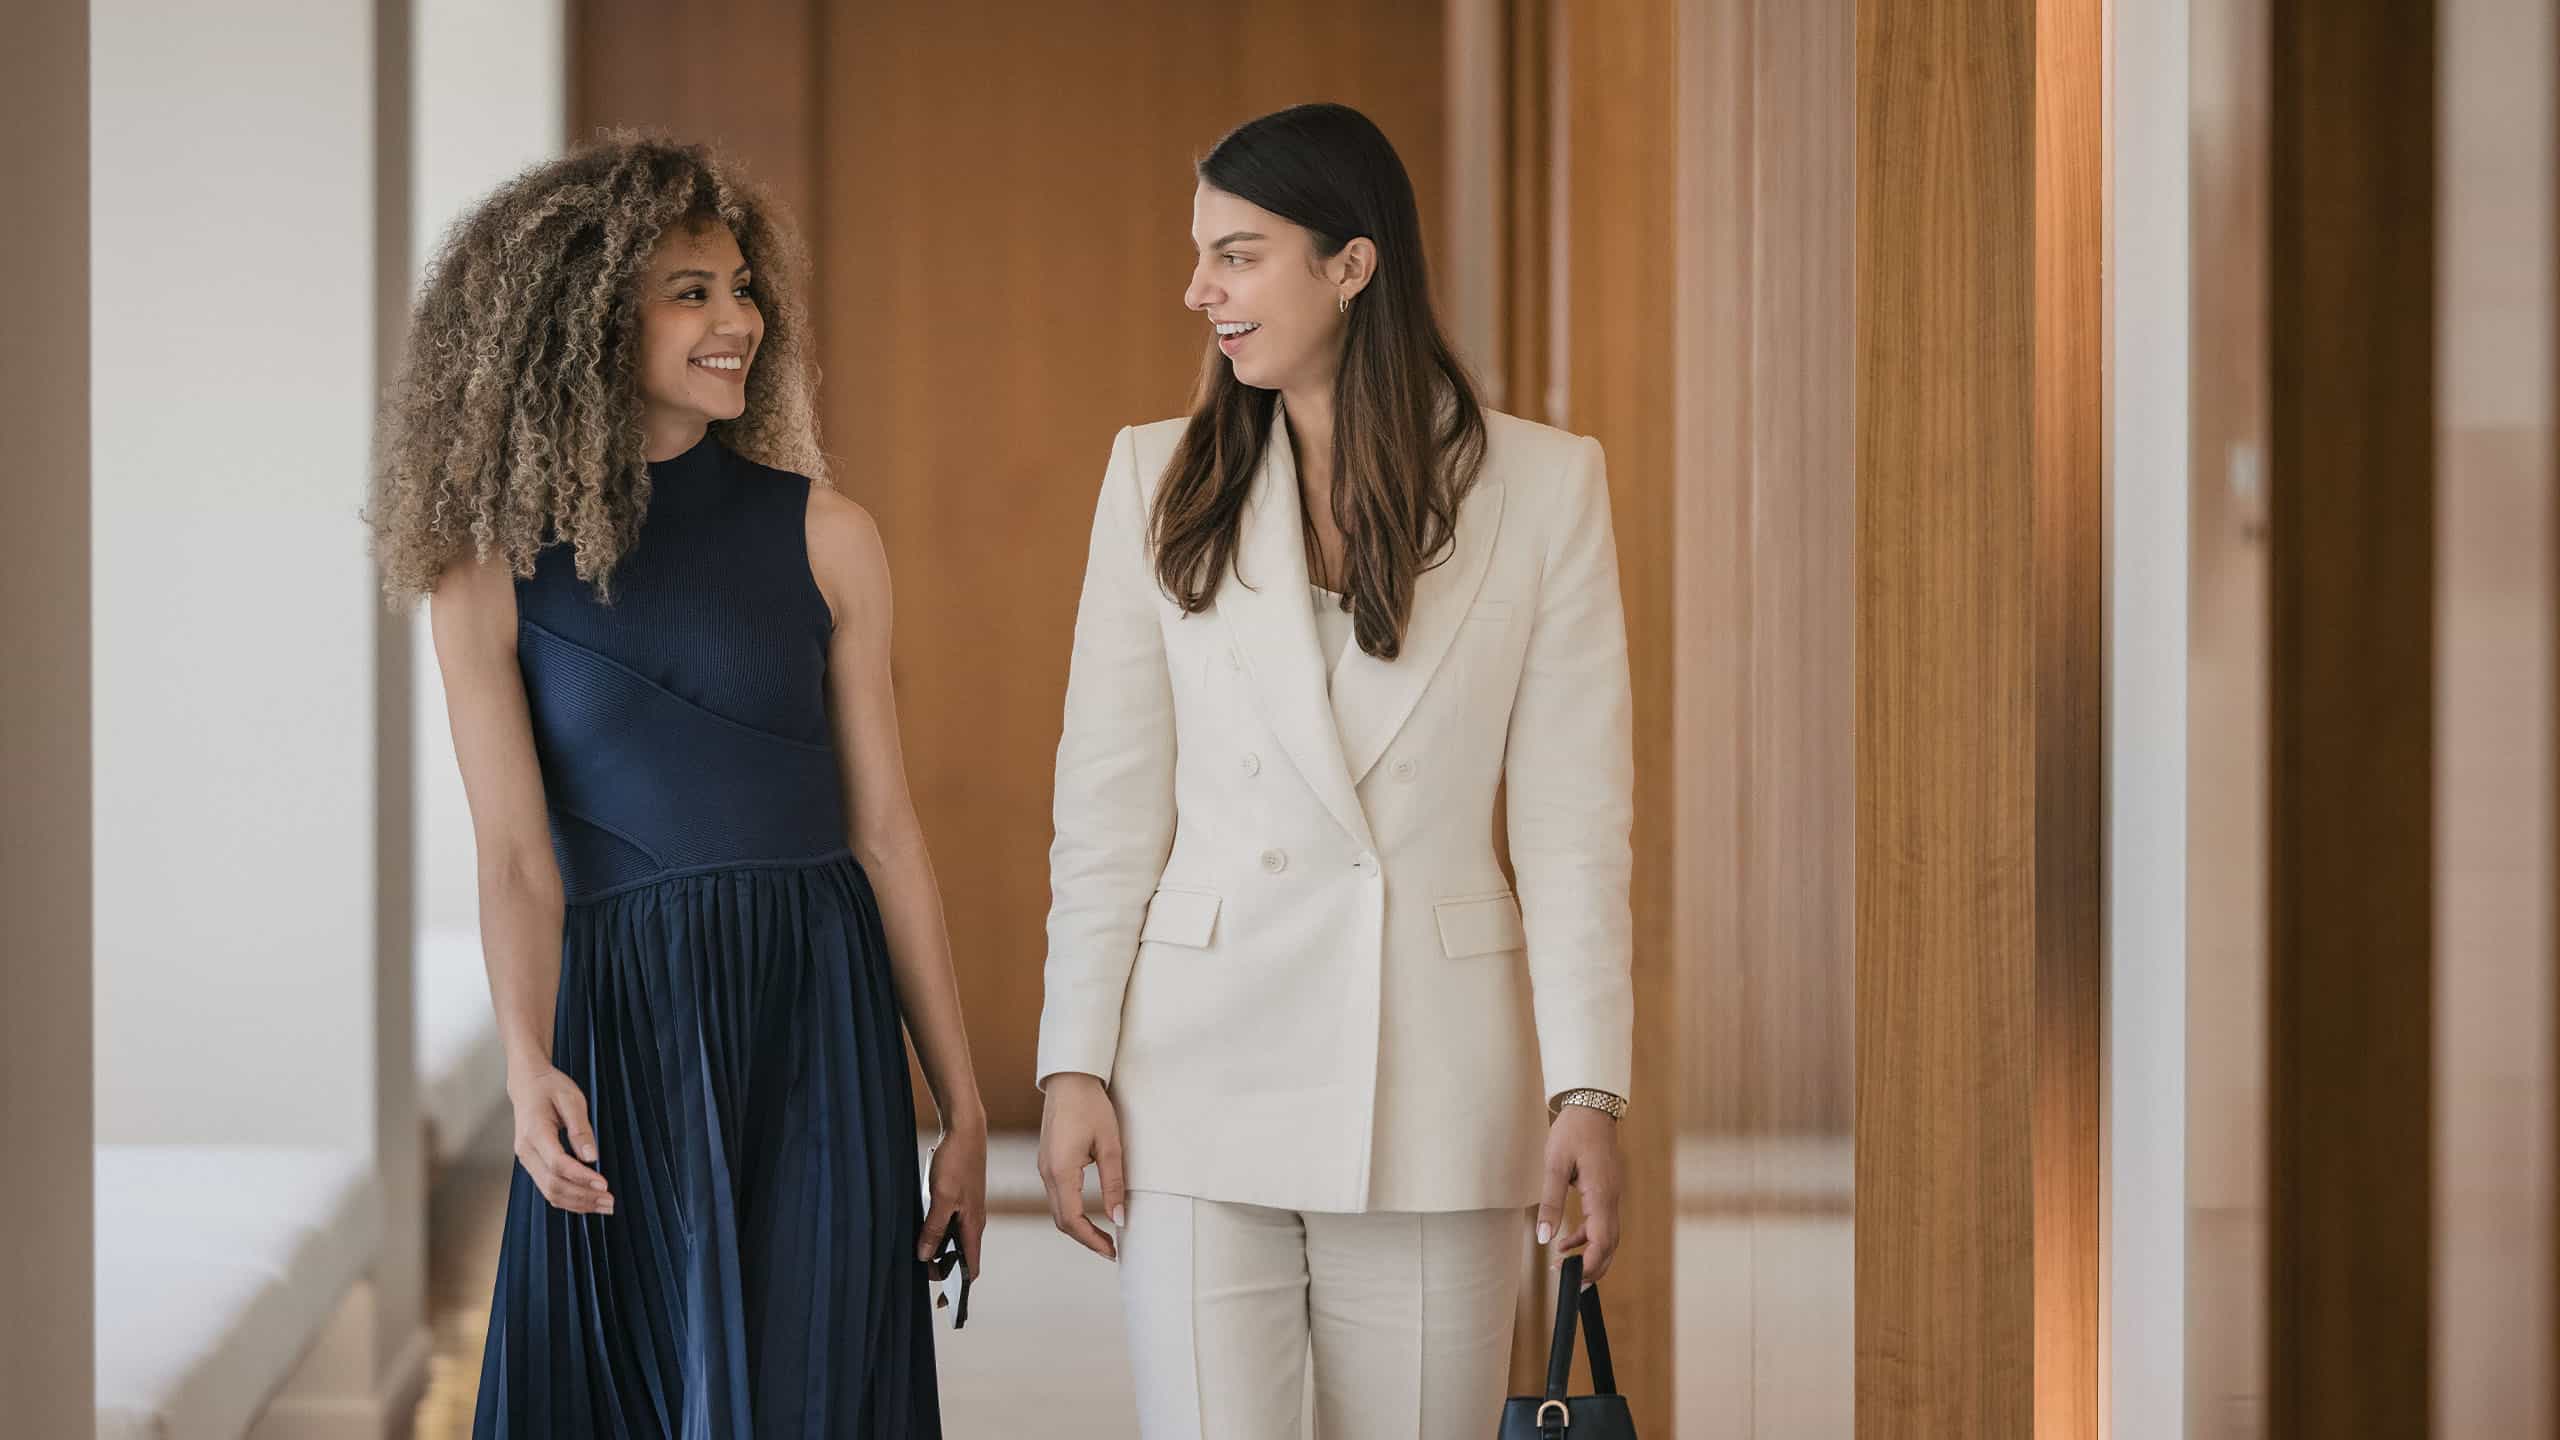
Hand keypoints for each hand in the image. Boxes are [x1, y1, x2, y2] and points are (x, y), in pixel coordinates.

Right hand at [508, 1064, 611, 1215]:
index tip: (604, 1184)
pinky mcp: (532, 1164)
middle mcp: (526, 1151)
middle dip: (583, 1197)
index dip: (581, 1177)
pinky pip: (548, 1188)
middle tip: (610, 1202)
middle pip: (553, 1184)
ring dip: (577, 1203)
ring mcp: (526, 1160)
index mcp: (535, 1132)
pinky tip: (587, 1202)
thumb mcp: (571, 1099)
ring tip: (603, 1206)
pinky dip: (568, 1199)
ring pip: (549, 1192)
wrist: (527, 1084)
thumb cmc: (550, 1088)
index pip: (558, 1163)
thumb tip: (591, 1157)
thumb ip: (581, 1128)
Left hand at [916, 1116, 987, 1281]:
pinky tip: (920, 1229)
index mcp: (974, 1225)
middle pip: (961, 1256)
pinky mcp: (960, 1198)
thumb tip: (925, 1257)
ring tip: (917, 1254)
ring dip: (938, 1250)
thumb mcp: (940, 1197)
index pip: (971, 1268)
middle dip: (943, 1269)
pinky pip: (949, 1224)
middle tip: (918, 1272)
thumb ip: (933, 1228)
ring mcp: (967, 1209)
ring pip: (954, 1239)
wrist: (965, 1129)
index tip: (942, 1303)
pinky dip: (937, 1233)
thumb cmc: (956, 1161)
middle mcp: (974, 1221)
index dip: (958, 1288)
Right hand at [1036, 1072, 1125, 1260]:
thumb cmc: (1091, 1106)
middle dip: (1086, 1238)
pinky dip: (1072, 1211)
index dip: (1092, 1240)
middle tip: (1111, 1249)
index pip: (1072, 1220)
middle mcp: (1047, 1173)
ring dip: (1078, 1226)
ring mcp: (1044, 1167)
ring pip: (1057, 1209)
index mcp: (1061, 1171)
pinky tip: (1089, 1213)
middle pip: (1062, 1220)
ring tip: (1104, 1235)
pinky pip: (1057, 1195)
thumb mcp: (1110, 1145)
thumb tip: (1119, 1217)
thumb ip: (1114, 1184)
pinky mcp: (1047, 1162)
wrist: (1069, 1078)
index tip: (1112, 1251)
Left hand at [1539, 1104, 1622, 1282]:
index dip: (1589, 1263)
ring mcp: (1612, 1195)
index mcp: (1601, 1194)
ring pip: (1608, 1236)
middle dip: (1592, 1267)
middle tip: (1569, 1283)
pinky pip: (1602, 1222)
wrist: (1591, 1106)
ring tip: (1562, 1265)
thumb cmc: (1573, 1132)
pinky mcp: (1607, 1191)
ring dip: (1589, 1254)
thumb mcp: (1554, 1165)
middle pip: (1610, 1245)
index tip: (1571, 1277)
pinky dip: (1587, 1237)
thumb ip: (1550, 1202)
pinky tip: (1565, 1241)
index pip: (1602, 1240)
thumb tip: (1543, 1237)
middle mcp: (1612, 1198)